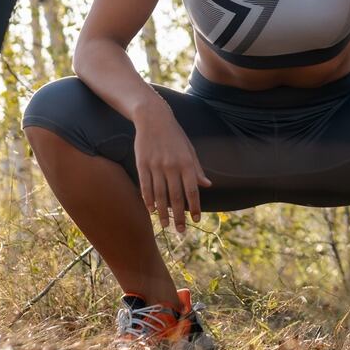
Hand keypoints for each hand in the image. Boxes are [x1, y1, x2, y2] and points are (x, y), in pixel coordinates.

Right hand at [131, 103, 209, 233]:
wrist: (153, 118)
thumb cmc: (175, 135)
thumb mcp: (190, 150)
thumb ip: (197, 169)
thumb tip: (207, 185)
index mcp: (186, 162)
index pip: (192, 190)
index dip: (194, 206)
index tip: (196, 220)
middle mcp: (171, 166)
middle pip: (176, 196)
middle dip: (179, 216)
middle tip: (181, 231)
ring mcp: (155, 165)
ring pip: (160, 195)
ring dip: (163, 212)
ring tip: (166, 226)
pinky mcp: (142, 164)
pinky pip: (145, 186)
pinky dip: (148, 200)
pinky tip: (151, 210)